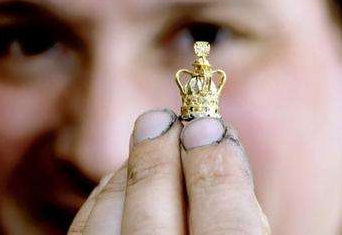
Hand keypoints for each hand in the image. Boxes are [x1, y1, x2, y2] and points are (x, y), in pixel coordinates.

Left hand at [68, 109, 269, 233]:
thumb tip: (217, 146)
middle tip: (164, 118)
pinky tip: (123, 180)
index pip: (228, 229)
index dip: (218, 169)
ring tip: (149, 140)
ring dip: (128, 175)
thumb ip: (239, 214)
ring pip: (109, 228)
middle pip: (154, 223)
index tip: (210, 126)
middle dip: (159, 160)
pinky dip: (102, 201)